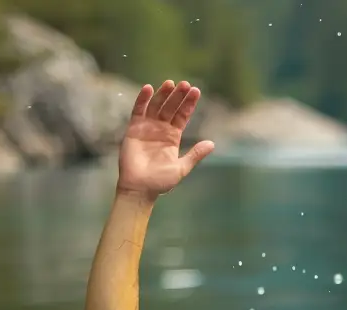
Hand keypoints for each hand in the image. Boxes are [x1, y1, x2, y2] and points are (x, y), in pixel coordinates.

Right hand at [116, 81, 212, 198]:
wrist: (139, 189)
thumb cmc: (159, 182)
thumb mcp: (181, 168)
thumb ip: (195, 155)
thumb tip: (212, 144)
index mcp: (173, 136)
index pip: (182, 115)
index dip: (188, 103)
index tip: (196, 91)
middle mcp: (161, 129)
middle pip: (170, 107)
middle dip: (178, 96)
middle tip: (185, 84)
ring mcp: (147, 128)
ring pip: (156, 106)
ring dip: (162, 94)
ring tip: (170, 83)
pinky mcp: (134, 129)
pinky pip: (138, 111)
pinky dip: (142, 99)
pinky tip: (148, 88)